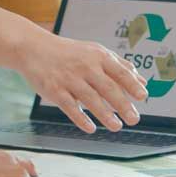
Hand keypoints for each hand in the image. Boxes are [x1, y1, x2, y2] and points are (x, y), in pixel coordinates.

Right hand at [15, 32, 146, 131]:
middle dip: (122, 104)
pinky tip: (91, 128)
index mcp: (98, 57)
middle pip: (108, 87)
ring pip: (90, 98)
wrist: (33, 48)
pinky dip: (80, 118)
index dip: (132, 85)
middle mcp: (85, 66)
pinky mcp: (54, 89)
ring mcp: (69, 78)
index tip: (142, 97)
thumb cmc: (69, 53)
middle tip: (134, 119)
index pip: (119, 72)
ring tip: (117, 127)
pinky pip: (69, 106)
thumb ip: (119, 66)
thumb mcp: (95, 52)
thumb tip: (143, 81)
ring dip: (105, 114)